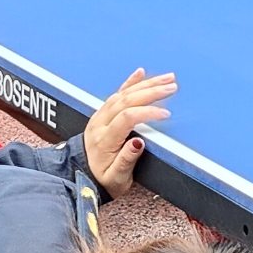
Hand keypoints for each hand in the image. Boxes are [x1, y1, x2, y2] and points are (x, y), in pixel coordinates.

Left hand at [81, 69, 176, 192]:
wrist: (81, 176)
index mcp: (104, 140)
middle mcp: (100, 124)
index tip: (166, 113)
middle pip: (126, 100)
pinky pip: (116, 93)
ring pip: (123, 93)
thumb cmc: (102, 179)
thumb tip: (138, 142)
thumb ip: (126, 160)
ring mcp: (100, 117)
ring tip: (166, 79)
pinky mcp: (103, 114)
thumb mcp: (116, 178)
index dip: (147, 113)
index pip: (126, 118)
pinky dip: (129, 82)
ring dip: (146, 85)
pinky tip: (141, 73)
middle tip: (171, 88)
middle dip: (151, 92)